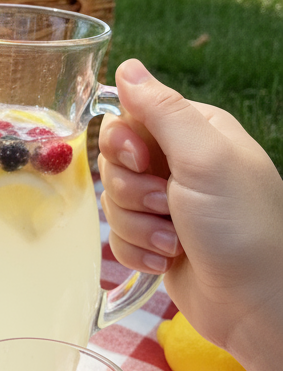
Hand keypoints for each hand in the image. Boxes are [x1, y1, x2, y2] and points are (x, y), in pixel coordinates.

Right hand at [99, 60, 282, 370]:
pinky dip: (138, 251)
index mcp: (194, 132)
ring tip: (175, 241)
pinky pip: (119, 236)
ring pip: (113, 202)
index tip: (142, 162)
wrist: (257, 305)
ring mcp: (167, 205)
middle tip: (167, 205)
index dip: (123, 144)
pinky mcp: (156, 240)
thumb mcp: (203, 157)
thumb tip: (127, 65)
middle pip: (114, 162)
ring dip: (139, 226)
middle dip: (131, 191)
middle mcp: (180, 164)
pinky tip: (167, 260)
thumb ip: (161, 109)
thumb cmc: (240, 227)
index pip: (128, 118)